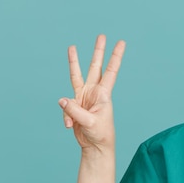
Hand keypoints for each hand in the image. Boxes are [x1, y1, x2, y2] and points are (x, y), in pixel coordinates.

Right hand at [58, 34, 124, 151]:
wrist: (95, 146)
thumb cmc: (100, 134)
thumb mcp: (89, 123)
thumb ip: (75, 111)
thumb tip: (62, 100)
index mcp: (104, 93)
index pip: (111, 71)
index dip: (116, 57)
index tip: (121, 42)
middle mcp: (94, 91)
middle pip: (95, 67)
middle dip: (99, 51)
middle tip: (102, 35)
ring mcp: (84, 97)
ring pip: (77, 75)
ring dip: (74, 62)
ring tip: (72, 47)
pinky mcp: (75, 105)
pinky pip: (66, 106)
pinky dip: (66, 116)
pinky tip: (70, 126)